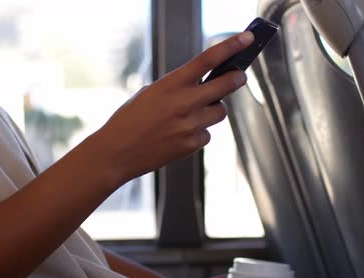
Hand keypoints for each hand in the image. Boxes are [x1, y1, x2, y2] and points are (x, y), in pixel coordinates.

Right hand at [96, 32, 253, 183]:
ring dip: (212, 110)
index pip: (208, 59)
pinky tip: (180, 134)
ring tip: (192, 114)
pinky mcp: (191, 145)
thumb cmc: (129, 120)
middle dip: (236, 78)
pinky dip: (198, 133)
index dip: (231, 46)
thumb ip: (177, 87)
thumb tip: (203, 85)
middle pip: (226, 85)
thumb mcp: (150, 93)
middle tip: (239, 76)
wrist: (117, 152)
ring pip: (219, 112)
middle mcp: (184, 103)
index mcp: (171, 84)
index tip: (246, 39)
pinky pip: (207, 134)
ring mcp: (190, 125)